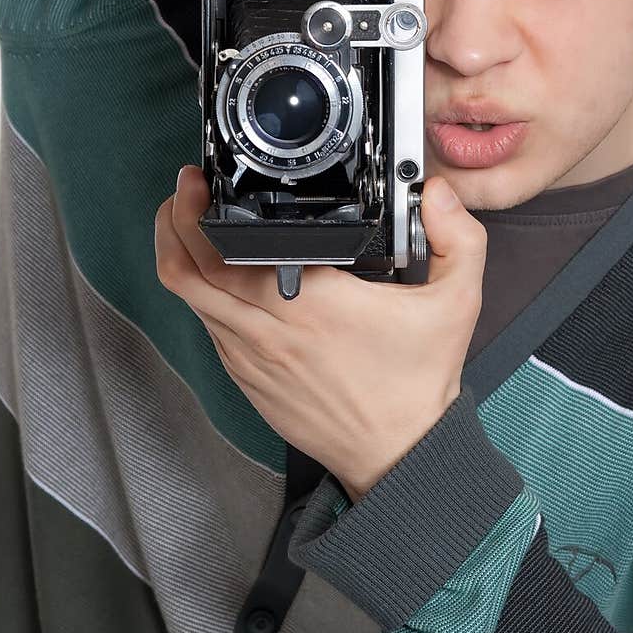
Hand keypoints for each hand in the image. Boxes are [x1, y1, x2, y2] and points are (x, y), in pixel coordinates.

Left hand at [154, 168, 487, 501]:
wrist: (398, 455)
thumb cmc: (417, 382)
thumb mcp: (456, 302)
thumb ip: (458, 237)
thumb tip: (435, 192)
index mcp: (311, 301)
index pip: (228, 249)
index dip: (201, 210)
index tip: (206, 178)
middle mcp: (268, 327)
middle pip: (186, 267)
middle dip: (174, 219)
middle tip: (189, 188)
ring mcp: (249, 355)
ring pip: (186, 296)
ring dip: (178, 253)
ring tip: (188, 219)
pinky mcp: (245, 376)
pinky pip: (206, 324)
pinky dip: (201, 291)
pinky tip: (218, 271)